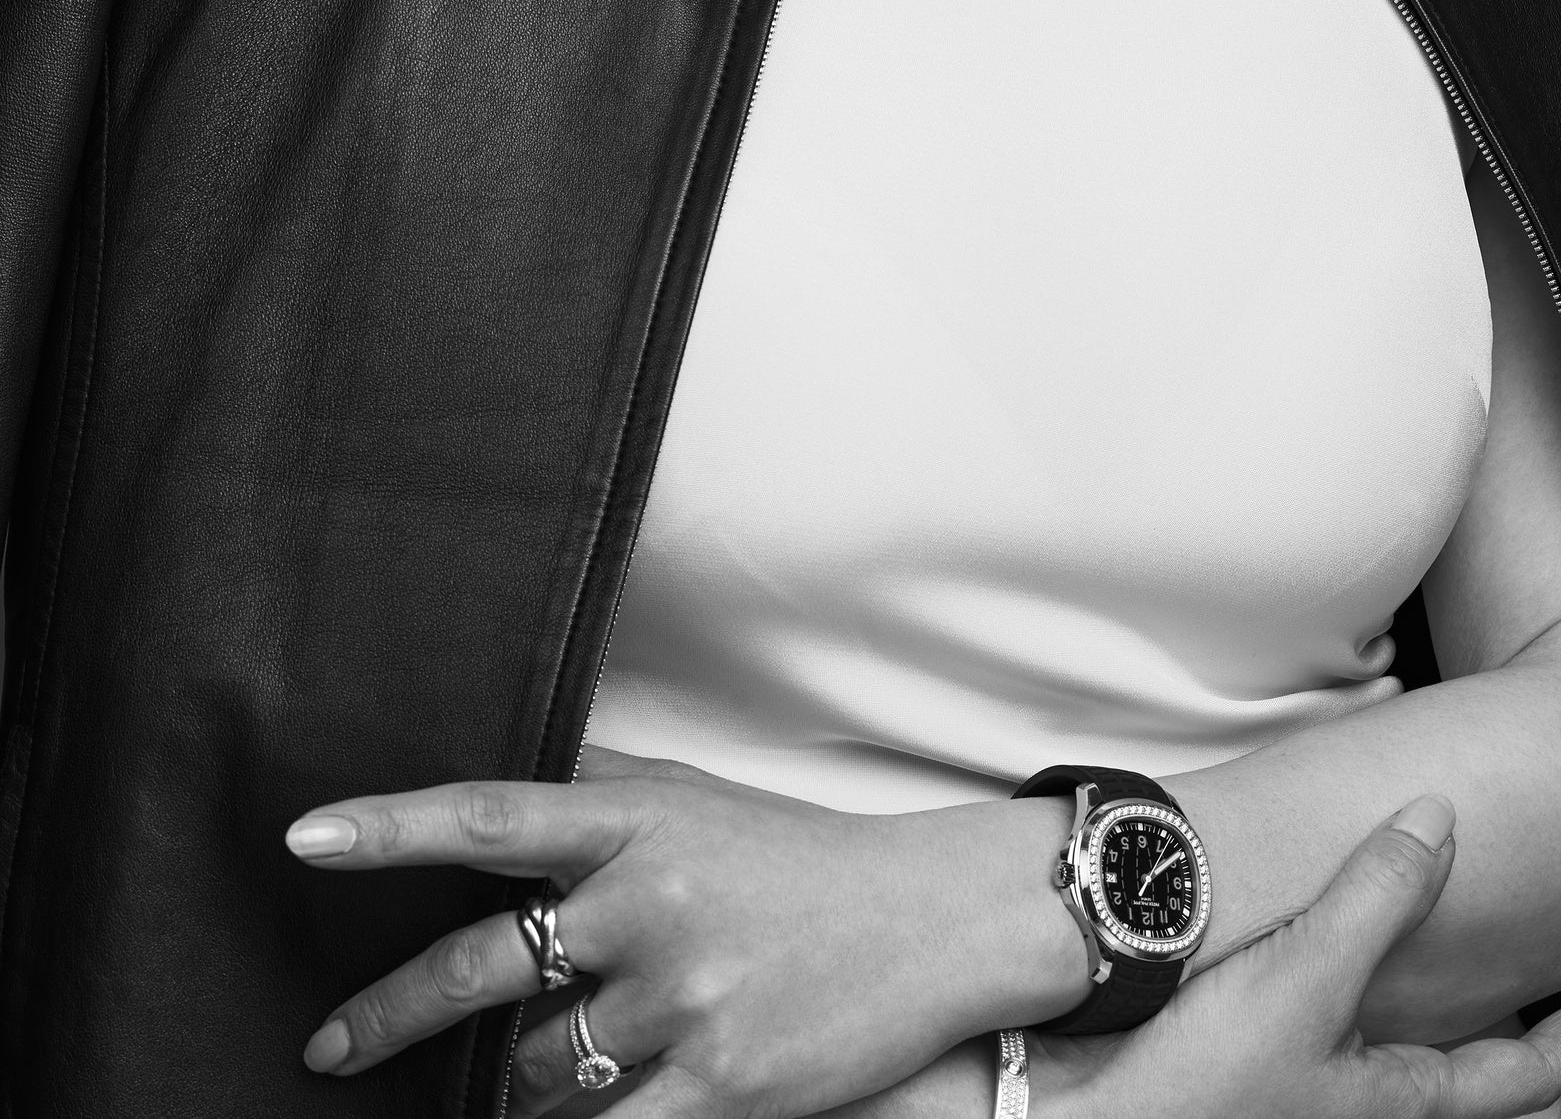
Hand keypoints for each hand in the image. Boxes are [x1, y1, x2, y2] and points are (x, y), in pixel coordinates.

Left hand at [285, 748, 1082, 1112]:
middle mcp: (653, 901)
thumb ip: (594, 801)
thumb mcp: (695, 802)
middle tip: (329, 1049)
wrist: (932, 920)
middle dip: (391, 1014)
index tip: (304, 837)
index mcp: (641, 819)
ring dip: (522, 1082)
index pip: (493, 814)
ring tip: (554, 1066)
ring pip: (539, 1068)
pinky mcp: (721, 1084)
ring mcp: (686, 997)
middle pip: (485, 964)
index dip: (392, 825)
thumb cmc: (797, 859)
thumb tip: (486, 810)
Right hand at [1033, 797, 1560, 1118]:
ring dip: (1466, 1041)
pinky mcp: (1262, 1072)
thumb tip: (1439, 822)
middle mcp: (1364, 1106)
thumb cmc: (1192, 1083)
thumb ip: (1375, 899)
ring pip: (1421, 1076)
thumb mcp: (1301, 981)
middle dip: (1538, 1063)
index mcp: (1396, 1101)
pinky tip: (1362, 985)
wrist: (1080, 1117)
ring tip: (1494, 1004)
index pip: (1531, 1071)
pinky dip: (1389, 1020)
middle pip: (1482, 1093)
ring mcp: (1314, 1096)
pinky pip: (1358, 1050)